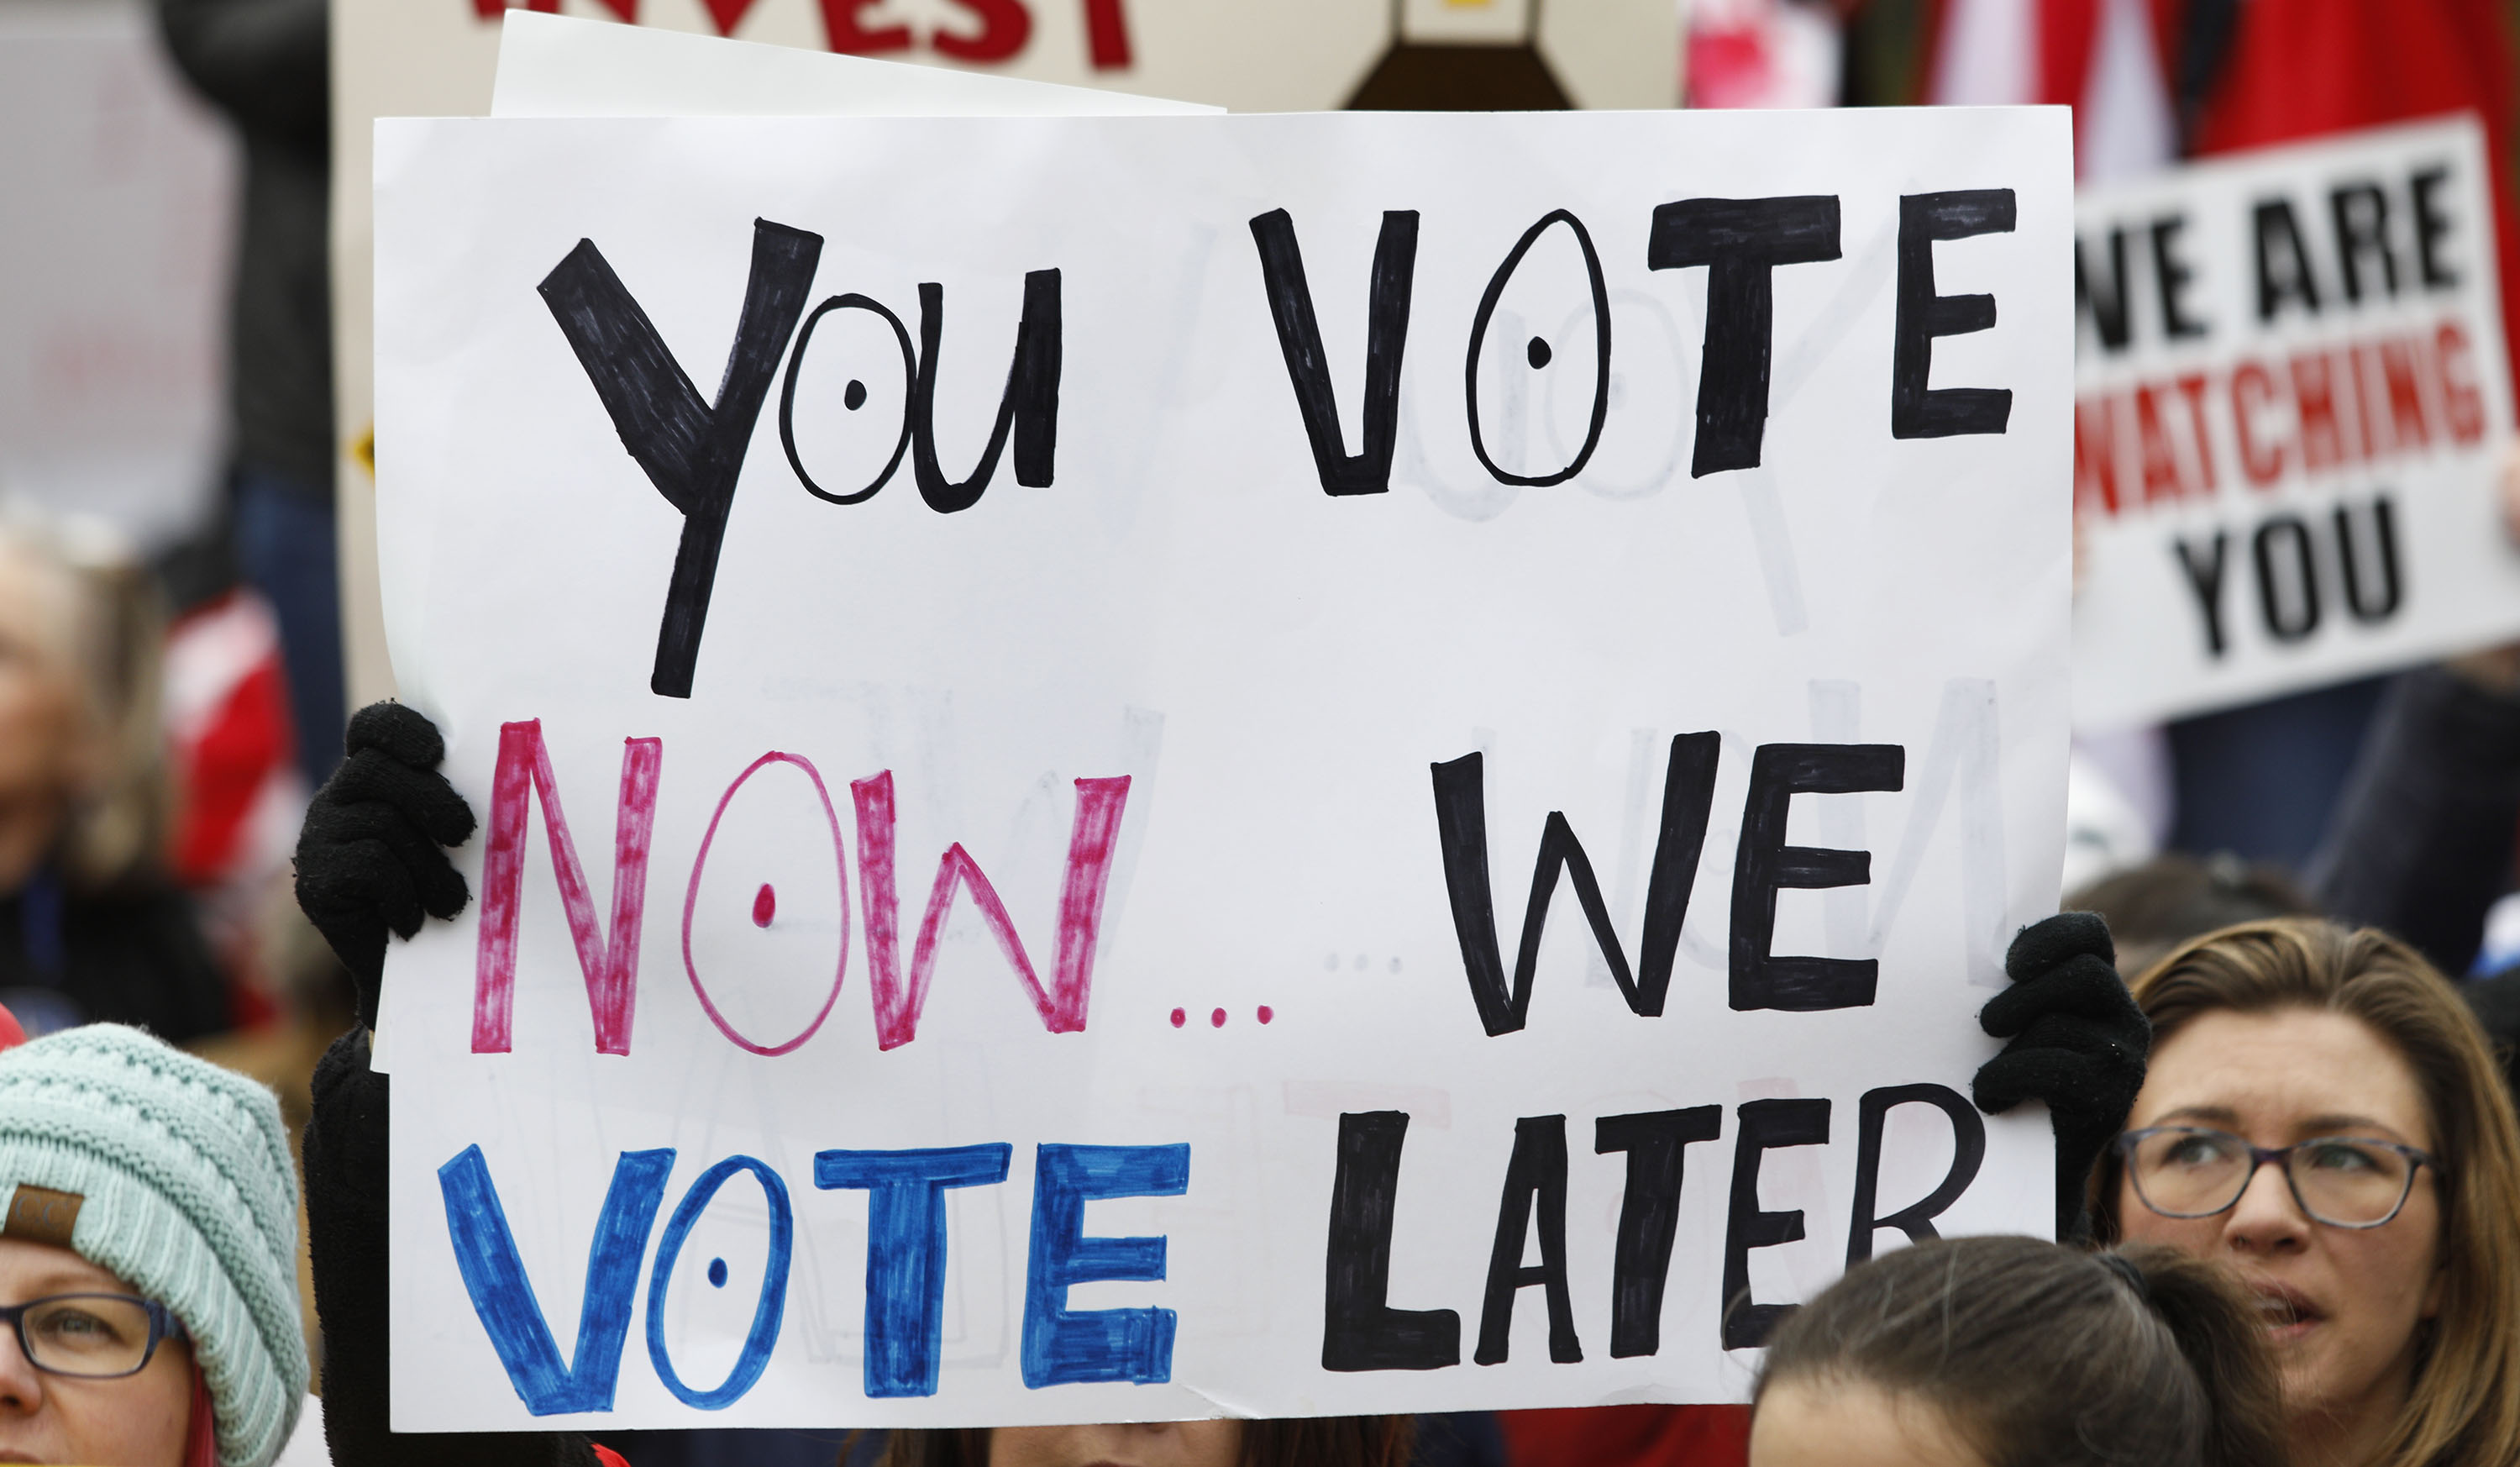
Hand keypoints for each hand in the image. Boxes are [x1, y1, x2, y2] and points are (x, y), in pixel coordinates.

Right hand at [294, 703, 475, 1027]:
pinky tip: (412, 921)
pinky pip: (370, 866)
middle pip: (378, 770)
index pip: (373, 727)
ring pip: (382, 824)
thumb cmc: (447, 894)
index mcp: (374, 776)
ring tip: (448, 902)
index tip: (437, 752)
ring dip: (429, 868)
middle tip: (464, 835)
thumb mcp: (458, 841)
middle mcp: (337, 798)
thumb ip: (460, 800)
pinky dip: (404, 896)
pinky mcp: (313, 880)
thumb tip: (508, 770)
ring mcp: (318, 837)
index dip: (401, 728)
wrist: (414, 977)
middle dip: (432, 801)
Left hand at [1973, 912, 2150, 1242]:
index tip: (2010, 961)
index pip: (2091, 934)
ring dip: (2008, 1047)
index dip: (2053, 936)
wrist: (2031, 1167)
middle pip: (2085, 974)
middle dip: (2026, 994)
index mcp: (2096, 988)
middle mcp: (2124, 1018)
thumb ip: (2005, 989)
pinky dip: (2009, 1079)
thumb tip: (1946, 951)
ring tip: (1981, 1072)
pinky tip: (1990, 1098)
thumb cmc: (2007, 1081)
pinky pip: (2056, 1070)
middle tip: (1987, 1023)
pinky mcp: (2112, 1100)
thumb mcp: (2009, 1027)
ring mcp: (2125, 1060)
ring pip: (2062, 1025)